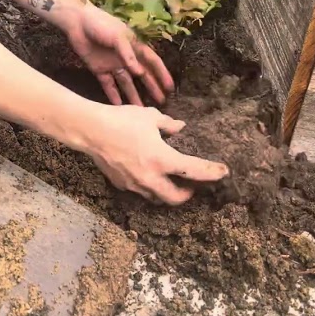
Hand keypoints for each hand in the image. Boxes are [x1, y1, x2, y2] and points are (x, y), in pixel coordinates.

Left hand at [62, 5, 174, 105]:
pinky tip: (119, 107)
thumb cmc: (101, 24)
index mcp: (135, 46)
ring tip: (141, 109)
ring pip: (127, 83)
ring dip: (134, 95)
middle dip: (152, 87)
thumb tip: (139, 72)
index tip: (170, 87)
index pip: (152, 62)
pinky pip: (109, 85)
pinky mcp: (99, 69)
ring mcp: (113, 64)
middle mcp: (126, 57)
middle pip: (142, 75)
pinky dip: (113, 95)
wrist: (77, 23)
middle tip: (161, 102)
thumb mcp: (118, 36)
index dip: (162, 74)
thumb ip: (128, 53)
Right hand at [78, 104, 227, 204]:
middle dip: (187, 194)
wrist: (90, 130)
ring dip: (166, 192)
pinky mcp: (121, 184)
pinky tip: (145, 173)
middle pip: (176, 198)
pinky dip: (147, 186)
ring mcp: (135, 184)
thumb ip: (168, 124)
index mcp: (162, 159)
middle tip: (191, 185)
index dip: (212, 173)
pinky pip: (140, 190)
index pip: (194, 171)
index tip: (223, 172)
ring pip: (157, 198)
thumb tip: (180, 127)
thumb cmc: (121, 120)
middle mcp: (151, 177)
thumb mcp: (149, 117)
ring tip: (168, 180)